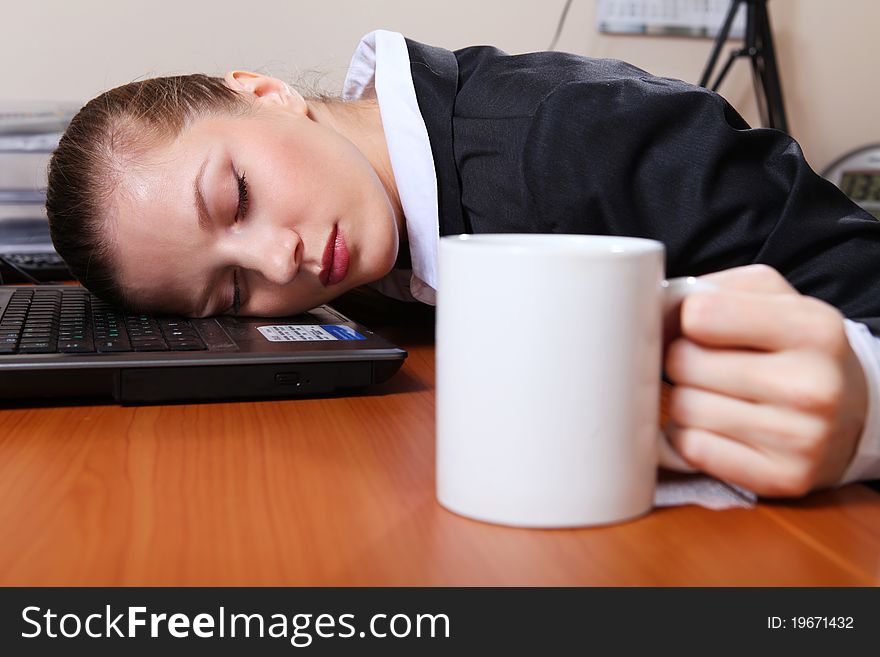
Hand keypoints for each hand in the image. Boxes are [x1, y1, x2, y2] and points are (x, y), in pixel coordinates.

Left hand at [664, 264, 867, 496]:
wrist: (852, 411)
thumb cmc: (795, 348)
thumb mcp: (773, 299)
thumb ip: (715, 289)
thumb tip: (657, 308)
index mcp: (812, 327)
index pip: (700, 315)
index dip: (686, 319)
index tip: (699, 327)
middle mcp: (812, 385)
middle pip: (684, 363)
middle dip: (682, 360)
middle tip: (706, 364)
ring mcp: (800, 438)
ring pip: (684, 408)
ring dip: (686, 399)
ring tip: (717, 395)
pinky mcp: (781, 478)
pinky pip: (692, 448)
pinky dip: (691, 436)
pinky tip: (717, 426)